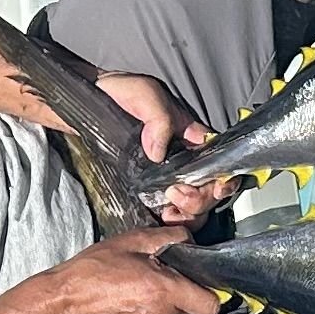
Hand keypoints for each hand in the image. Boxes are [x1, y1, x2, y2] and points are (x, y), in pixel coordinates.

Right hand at [42, 229, 222, 313]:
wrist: (63, 306)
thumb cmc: (95, 270)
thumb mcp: (132, 241)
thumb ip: (170, 238)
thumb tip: (193, 242)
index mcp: (165, 291)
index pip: (211, 304)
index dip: (208, 293)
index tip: (198, 286)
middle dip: (184, 301)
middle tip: (160, 287)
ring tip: (143, 302)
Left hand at [97, 73, 224, 223]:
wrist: (90, 104)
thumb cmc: (121, 94)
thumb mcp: (146, 96)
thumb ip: (160, 120)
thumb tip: (158, 153)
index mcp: (190, 139)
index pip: (219, 161)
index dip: (224, 178)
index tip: (215, 186)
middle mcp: (182, 162)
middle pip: (208, 191)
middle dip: (200, 199)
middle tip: (177, 194)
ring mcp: (165, 179)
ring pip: (193, 208)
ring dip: (188, 213)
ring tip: (168, 207)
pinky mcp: (147, 193)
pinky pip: (167, 214)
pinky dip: (170, 220)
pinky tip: (160, 215)